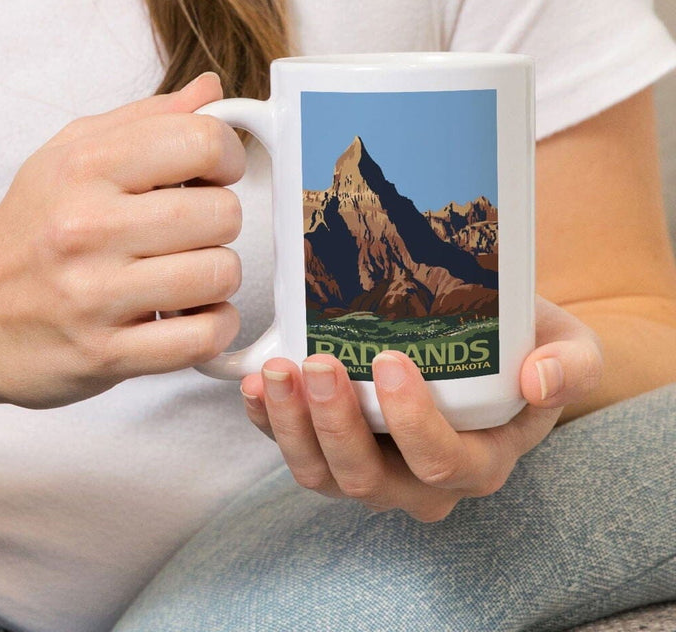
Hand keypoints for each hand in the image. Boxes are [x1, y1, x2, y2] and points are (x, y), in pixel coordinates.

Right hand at [0, 71, 246, 409]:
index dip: (226, 156)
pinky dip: (212, 325)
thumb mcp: (68, 154)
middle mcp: (87, 226)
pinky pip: (202, 337)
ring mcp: (94, 294)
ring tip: (184, 273)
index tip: (213, 173)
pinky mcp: (104, 353)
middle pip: (221, 212)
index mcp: (83, 166)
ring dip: (216, 276)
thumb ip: (145, 119)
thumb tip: (211, 90)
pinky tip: (189, 314)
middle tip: (191, 229)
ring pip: (219, 273)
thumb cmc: (26, 230)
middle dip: (220, 220)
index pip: (202, 141)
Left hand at [238, 295, 602, 520]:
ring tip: (276, 371)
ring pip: (321, 474)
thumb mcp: (570, 346)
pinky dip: (266, 422)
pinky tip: (253, 383)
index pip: (443, 462)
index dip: (413, 422)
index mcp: (479, 461)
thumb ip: (571, 365)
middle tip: (318, 362)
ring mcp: (371, 468)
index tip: (389, 361)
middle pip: (368, 478)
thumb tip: (539, 379)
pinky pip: (292, 449)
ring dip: (290, 426)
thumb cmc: (526, 345)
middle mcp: (420, 481)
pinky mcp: (330, 446)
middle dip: (336, 424)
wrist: (489, 343)